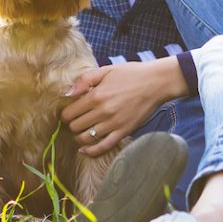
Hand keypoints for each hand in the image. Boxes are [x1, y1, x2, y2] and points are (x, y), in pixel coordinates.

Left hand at [61, 60, 181, 156]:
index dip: (66, 114)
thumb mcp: (106, 70)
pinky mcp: (124, 132)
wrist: (156, 82)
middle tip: (77, 121)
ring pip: (85, 138)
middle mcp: (103, 112)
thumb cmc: (131, 74)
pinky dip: (91, 151)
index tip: (70, 112)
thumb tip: (67, 94)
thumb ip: (84, 80)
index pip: (69, 113)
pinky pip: (103, 147)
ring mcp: (113, 124)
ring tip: (82, 131)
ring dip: (80, 137)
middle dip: (72, 125)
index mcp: (96, 95)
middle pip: (75, 127)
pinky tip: (84, 150)